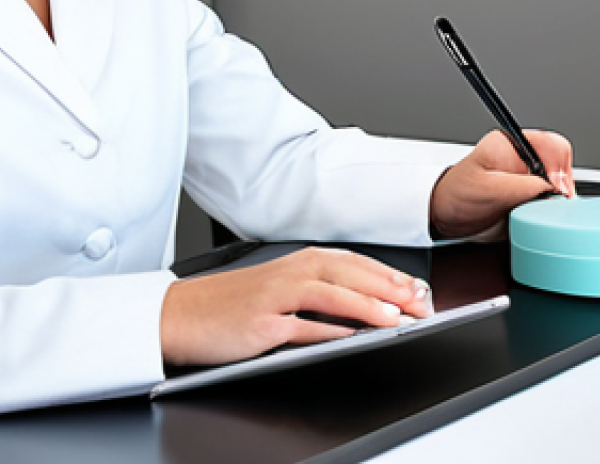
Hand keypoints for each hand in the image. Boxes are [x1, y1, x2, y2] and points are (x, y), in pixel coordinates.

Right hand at [159, 247, 432, 367]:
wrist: (181, 315)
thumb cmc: (232, 304)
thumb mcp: (281, 292)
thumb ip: (320, 296)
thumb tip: (362, 310)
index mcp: (299, 262)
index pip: (354, 264)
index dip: (388, 275)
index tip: (416, 288)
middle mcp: (290, 272)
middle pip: (348, 273)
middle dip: (388, 287)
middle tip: (419, 301)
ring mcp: (275, 296)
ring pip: (329, 293)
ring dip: (365, 304)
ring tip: (395, 317)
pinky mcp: (261, 322)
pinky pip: (299, 325)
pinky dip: (326, 329)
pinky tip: (349, 336)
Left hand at [429, 129, 574, 239]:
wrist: (445, 214)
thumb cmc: (457, 196)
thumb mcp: (488, 190)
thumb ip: (522, 186)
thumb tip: (552, 187)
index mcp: (511, 143)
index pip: (552, 145)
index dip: (560, 168)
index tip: (557, 190)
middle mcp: (521, 155)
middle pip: (561, 163)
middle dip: (561, 185)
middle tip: (553, 203)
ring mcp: (526, 173)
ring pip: (560, 181)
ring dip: (557, 198)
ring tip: (541, 208)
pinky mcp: (528, 191)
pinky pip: (552, 196)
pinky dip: (551, 207)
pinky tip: (540, 213)